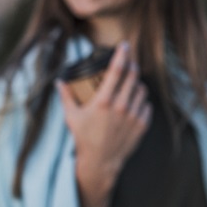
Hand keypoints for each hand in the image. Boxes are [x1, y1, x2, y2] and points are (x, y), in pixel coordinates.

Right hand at [56, 42, 150, 192]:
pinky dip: (141, 101)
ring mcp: (133, 116)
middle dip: (131, 66)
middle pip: (133, 75)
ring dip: (136, 84)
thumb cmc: (84, 138)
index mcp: (104, 101)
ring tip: (129, 86)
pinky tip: (133, 104)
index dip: (122, 54)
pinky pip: (146, 105)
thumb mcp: (72, 117)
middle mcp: (121, 106)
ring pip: (142, 89)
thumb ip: (66, 97)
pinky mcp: (142, 124)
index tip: (125, 44)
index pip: (116, 70)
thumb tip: (59, 81)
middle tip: (128, 63)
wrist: (100, 162)